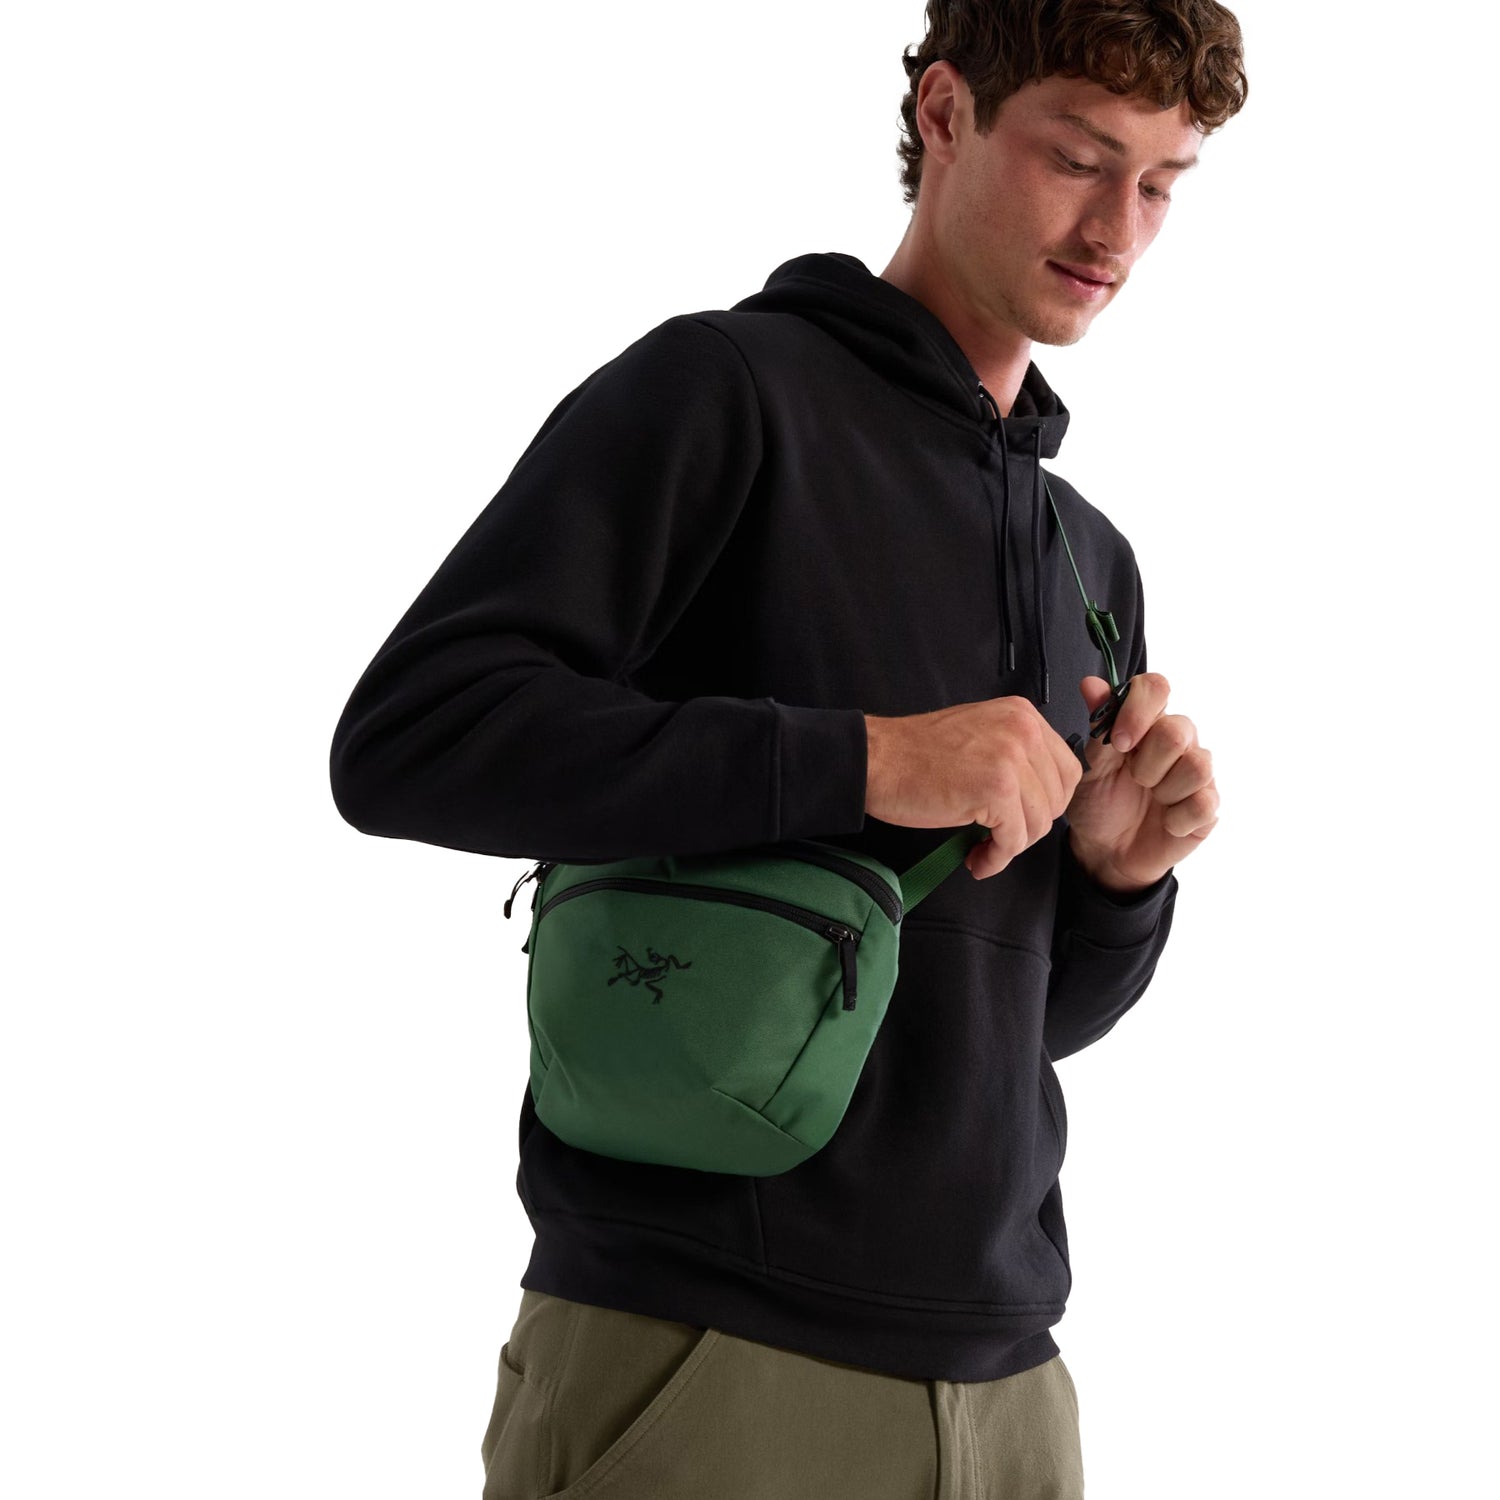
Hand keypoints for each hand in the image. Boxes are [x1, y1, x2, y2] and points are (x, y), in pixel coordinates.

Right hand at [863, 696, 1081, 879]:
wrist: (877, 759)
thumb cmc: (915, 754)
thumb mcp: (979, 735)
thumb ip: (1013, 753)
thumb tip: (1039, 795)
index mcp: (1022, 715)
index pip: (1067, 769)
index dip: (1047, 803)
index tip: (1021, 817)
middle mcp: (1024, 730)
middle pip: (1056, 799)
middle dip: (1029, 827)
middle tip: (998, 838)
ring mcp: (1012, 759)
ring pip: (1038, 823)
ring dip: (1011, 846)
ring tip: (982, 850)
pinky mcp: (997, 789)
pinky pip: (1013, 840)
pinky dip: (996, 858)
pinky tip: (976, 859)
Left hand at [1066, 673, 1218, 892]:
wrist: (1106, 851)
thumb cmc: (1099, 801)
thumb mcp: (1090, 766)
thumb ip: (1098, 727)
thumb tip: (1091, 684)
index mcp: (1146, 722)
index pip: (1156, 688)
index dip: (1139, 709)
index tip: (1120, 743)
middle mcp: (1178, 740)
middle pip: (1178, 731)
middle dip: (1147, 763)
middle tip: (1134, 780)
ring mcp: (1197, 773)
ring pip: (1197, 766)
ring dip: (1163, 790)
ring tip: (1150, 798)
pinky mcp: (1209, 806)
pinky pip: (1204, 803)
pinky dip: (1176, 818)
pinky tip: (1164, 822)